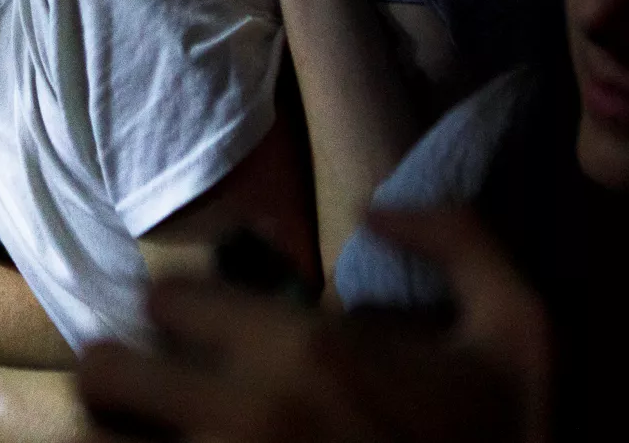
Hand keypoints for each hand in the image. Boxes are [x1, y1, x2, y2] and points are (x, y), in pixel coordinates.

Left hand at [77, 209, 549, 442]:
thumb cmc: (513, 439)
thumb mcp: (524, 330)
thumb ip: (459, 238)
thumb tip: (379, 210)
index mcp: (305, 356)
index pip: (168, 300)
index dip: (182, 305)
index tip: (204, 323)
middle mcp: (242, 421)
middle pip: (104, 372)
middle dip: (127, 365)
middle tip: (160, 376)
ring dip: (120, 429)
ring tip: (155, 426)